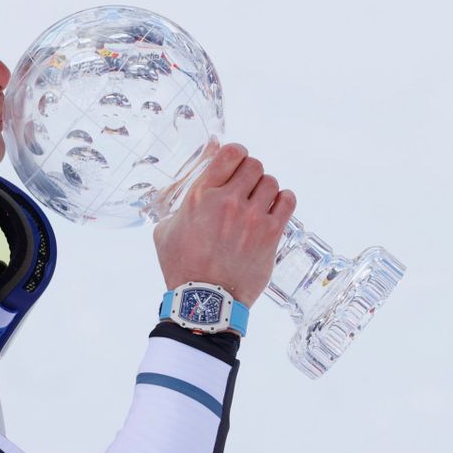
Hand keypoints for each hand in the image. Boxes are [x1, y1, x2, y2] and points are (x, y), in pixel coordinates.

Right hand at [153, 143, 295, 307]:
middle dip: (250, 173)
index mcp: (201, 195)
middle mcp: (228, 202)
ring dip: (265, 189)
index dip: (236, 154)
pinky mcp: (270, 234)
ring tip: (258, 203)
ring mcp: (252, 218)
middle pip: (254, 165)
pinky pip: (287, 201)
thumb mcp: (165, 230)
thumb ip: (179, 205)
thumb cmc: (181, 266)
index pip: (231, 153)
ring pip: (271, 182)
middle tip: (245, 187)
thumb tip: (189, 197)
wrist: (204, 300)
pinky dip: (282, 201)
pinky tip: (273, 209)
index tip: (235, 164)